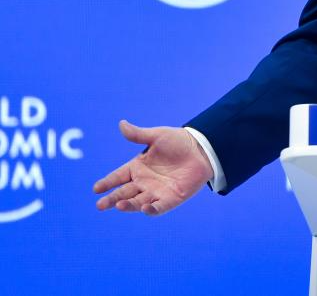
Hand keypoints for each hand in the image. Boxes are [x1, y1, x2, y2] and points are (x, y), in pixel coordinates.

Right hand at [93, 120, 213, 216]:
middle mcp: (144, 182)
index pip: (117, 177)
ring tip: (119, 205)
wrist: (203, 149)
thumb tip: (121, 124)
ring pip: (137, 202)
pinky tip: (144, 208)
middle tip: (100, 205)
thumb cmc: (179, 142)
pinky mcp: (171, 199)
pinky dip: (151, 210)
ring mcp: (156, 192)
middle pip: (124, 193)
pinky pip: (158, 208)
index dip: (107, 182)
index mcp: (137, 167)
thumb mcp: (157, 136)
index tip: (96, 188)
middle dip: (111, 199)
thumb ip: (139, 134)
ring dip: (128, 205)